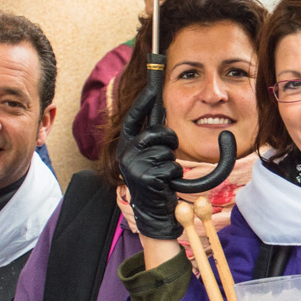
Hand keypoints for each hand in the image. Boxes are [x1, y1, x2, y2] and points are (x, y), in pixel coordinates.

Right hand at [117, 80, 181, 240]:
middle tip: (167, 155)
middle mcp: (125, 155)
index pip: (133, 119)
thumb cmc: (156, 183)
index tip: (152, 87)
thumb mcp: (150, 158)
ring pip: (167, 151)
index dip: (143, 102)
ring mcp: (133, 167)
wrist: (154, 213)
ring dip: (172, 162)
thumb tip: (160, 116)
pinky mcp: (145, 178)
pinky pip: (172, 166)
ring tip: (163, 175)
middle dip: (169, 140)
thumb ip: (151, 140)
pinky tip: (165, 185)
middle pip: (156, 132)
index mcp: (126, 147)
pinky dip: (175, 175)